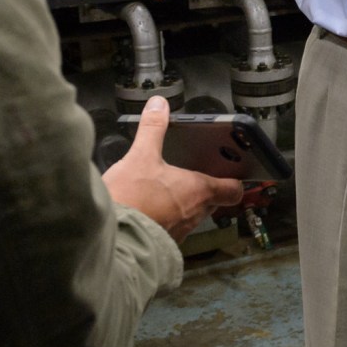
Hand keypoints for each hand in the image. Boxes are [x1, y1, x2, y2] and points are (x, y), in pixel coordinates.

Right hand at [100, 96, 240, 241]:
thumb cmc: (131, 200)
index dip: (234, 179)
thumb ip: (152, 129)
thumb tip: (159, 105)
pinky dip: (167, 216)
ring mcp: (181, 231)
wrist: (112, 238)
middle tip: (190, 173)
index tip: (230, 170)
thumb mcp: (140, 156)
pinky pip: (173, 227)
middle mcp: (196, 213)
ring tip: (165, 187)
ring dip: (184, 202)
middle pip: (212, 200)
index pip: (233, 189)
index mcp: (199, 190)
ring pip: (192, 214)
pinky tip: (149, 206)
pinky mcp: (163, 241)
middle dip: (204, 187)